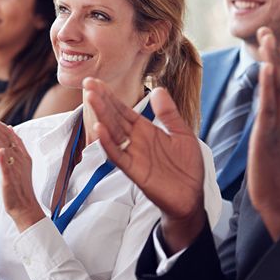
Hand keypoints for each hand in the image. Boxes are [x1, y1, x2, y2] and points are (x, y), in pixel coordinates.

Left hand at [0, 112, 44, 231]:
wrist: (26, 207)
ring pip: (6, 151)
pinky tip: (0, 151)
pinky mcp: (11, 181)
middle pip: (6, 139)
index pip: (8, 135)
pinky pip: (8, 169)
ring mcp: (16, 170)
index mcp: (21, 154)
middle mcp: (19, 159)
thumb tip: (9, 127)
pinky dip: (4, 160)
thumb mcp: (16, 161)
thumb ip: (13, 145)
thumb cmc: (19, 185)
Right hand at [83, 78, 204, 251]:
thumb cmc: (187, 168)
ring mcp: (134, 155)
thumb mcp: (182, 133)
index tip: (96, 82)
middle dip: (102, 101)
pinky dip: (108, 144)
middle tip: (88, 84)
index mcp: (146, 130)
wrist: (191, 197)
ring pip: (113, 133)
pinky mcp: (135, 172)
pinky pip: (118, 156)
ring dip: (102, 116)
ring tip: (91, 99)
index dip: (111, 96)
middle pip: (115, 118)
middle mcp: (137, 141)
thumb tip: (159, 89)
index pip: (124, 110)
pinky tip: (100, 130)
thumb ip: (168, 113)